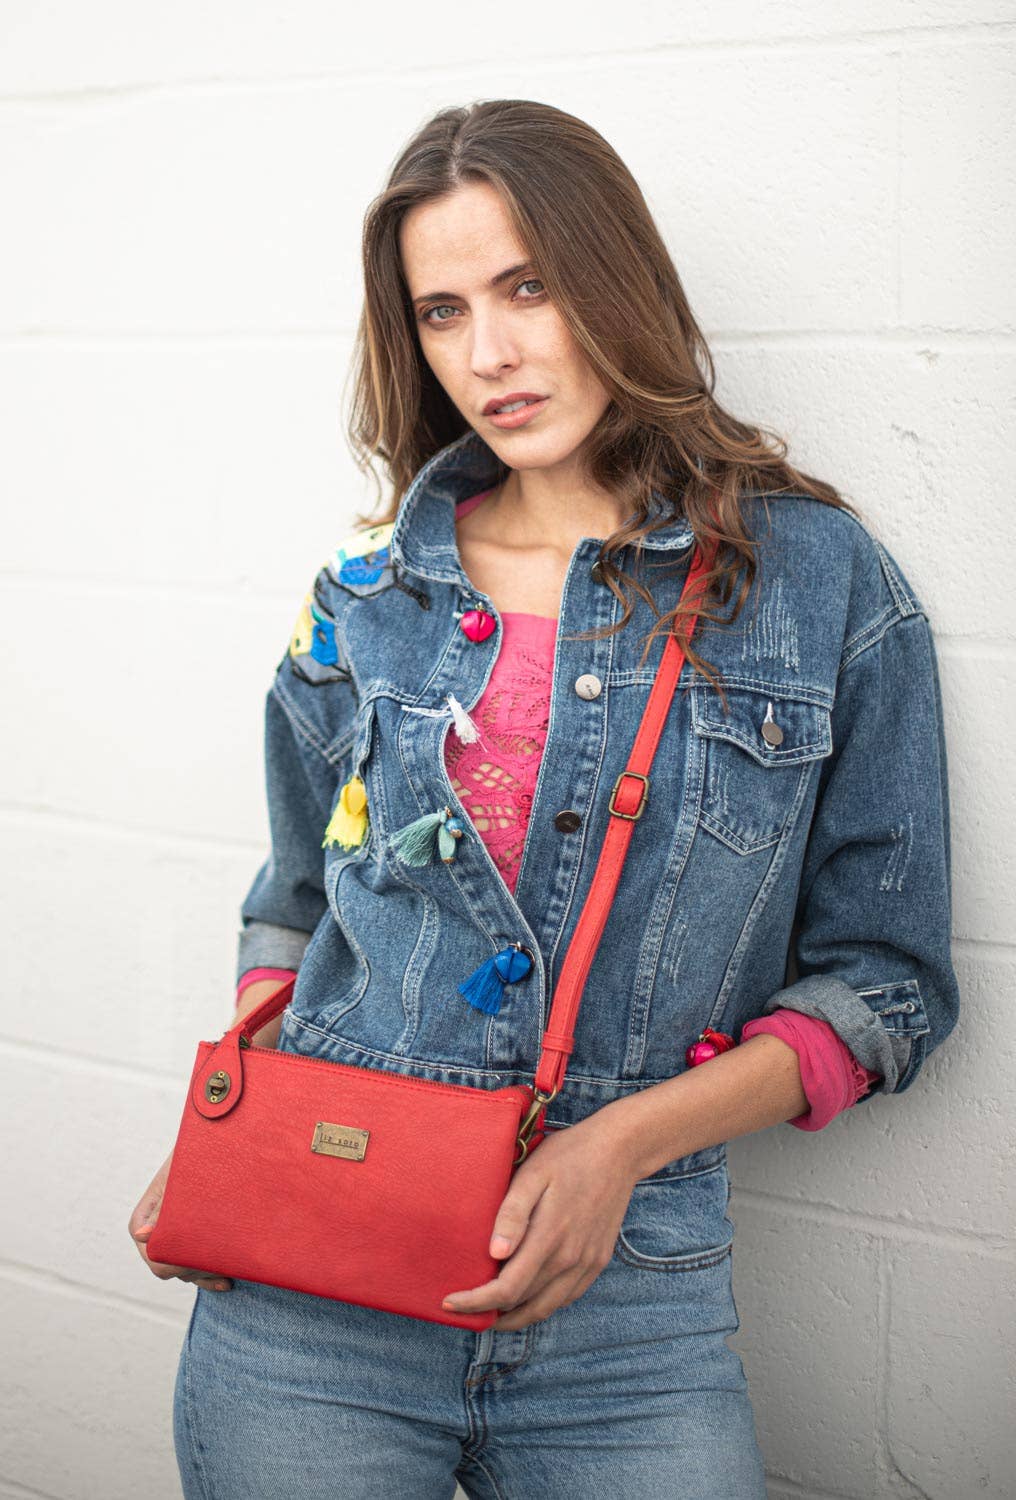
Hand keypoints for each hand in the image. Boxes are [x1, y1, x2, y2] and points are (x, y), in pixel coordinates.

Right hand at [128, 1150, 232, 1292]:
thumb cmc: (199, 1152)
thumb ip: (164, 1200)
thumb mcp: (181, 1172)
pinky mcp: (194, 1239)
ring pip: (179, 1268)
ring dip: (200, 1273)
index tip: (186, 1255)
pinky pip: (193, 1268)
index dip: (162, 1254)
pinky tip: (225, 1281)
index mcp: (149, 1209)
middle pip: (161, 1261)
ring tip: (225, 1270)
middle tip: (213, 1263)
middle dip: (185, 1267)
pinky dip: (207, 1277)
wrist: (220, 1144)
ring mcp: (176, 1234)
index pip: (145, 1242)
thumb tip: (141, 1235)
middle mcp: (158, 1225)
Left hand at [440, 1109, 639, 1329]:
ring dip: (516, 1317)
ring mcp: (587, 1263)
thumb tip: (495, 1253)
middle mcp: (570, 1258)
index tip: (450, 1303)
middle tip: (463, 1309)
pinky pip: (566, 1297)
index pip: (507, 1289)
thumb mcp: (533, 1175)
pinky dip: (542, 1305)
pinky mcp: (598, 1261)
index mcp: (550, 1237)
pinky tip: (526, 1298)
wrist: (619, 1151)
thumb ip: (512, 1214)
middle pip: (523, 1303)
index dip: (476, 1303)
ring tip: (490, 1314)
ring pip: (546, 1308)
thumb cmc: (568, 1156)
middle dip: (489, 1312)